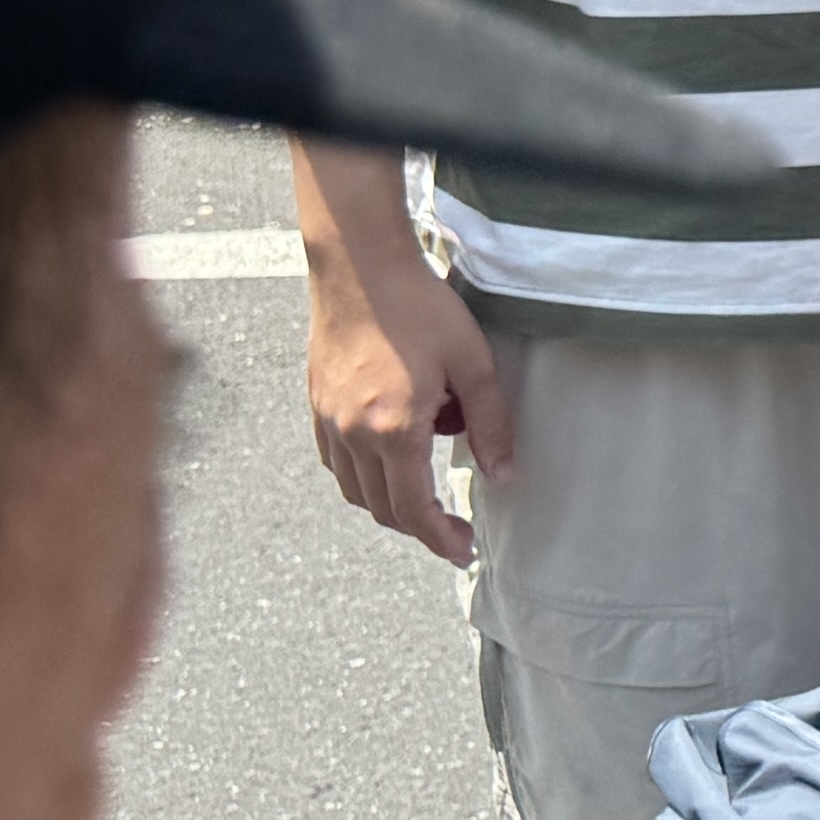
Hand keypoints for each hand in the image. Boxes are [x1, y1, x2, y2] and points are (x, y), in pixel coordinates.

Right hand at [302, 212, 506, 564]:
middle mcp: (352, 433)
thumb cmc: (420, 309)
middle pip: (380, 508)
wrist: (359, 268)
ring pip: (353, 490)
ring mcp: (327, 420)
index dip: (439, 539)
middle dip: (419, 528)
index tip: (463, 552)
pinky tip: (389, 461)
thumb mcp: (474, 364)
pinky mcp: (315, 404)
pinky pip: (335, 462)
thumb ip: (491, 424)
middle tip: (453, 533)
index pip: (413, 509)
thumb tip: (503, 474)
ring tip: (425, 500)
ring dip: (388, 505)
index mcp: (393, 429)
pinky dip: (362, 477)